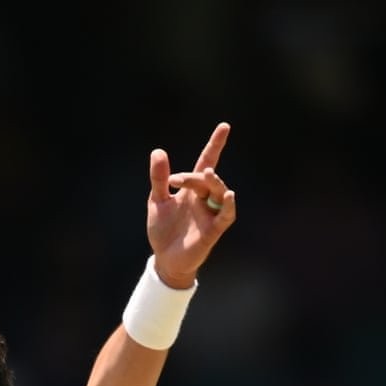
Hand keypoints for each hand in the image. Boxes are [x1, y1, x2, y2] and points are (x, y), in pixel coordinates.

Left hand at [146, 122, 237, 288]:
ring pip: (219, 192)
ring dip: (214, 183)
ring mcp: (210, 213)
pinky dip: (228, 205)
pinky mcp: (213, 230)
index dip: (215, 145)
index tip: (224, 126)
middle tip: (174, 180)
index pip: (206, 162)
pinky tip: (228, 195)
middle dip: (194, 176)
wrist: (165, 259)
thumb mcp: (157, 201)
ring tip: (208, 174)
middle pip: (206, 179)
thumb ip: (159, 178)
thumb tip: (158, 151)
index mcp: (191, 189)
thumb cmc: (164, 230)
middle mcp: (204, 198)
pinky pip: (226, 215)